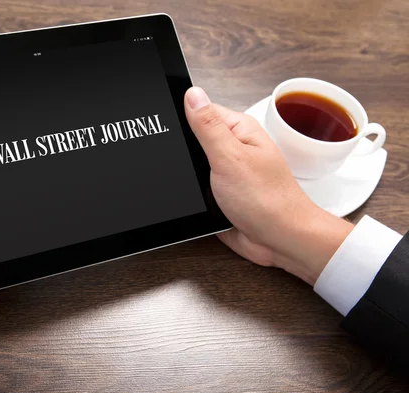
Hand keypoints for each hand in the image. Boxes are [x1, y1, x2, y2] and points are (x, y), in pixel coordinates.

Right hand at [184, 87, 353, 284]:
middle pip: (193, 140)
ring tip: (194, 186)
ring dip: (187, 178)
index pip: (200, 110)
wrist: (279, 241)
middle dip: (183, 154)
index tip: (171, 131)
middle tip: (188, 166)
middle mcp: (233, 148)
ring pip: (192, 167)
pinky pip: (195, 189)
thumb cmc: (267, 199)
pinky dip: (191, 195)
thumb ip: (207, 125)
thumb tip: (192, 94)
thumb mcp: (230, 156)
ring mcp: (226, 172)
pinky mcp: (219, 195)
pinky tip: (194, 200)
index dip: (182, 118)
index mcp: (239, 130)